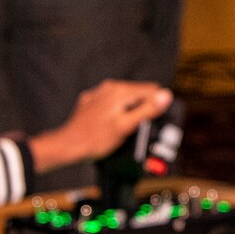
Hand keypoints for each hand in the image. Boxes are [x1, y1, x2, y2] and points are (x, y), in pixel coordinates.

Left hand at [28, 80, 174, 171]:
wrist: (68, 146)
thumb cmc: (95, 140)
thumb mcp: (126, 126)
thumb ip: (147, 110)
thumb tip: (166, 95)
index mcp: (120, 91)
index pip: (152, 90)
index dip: (157, 106)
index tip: (153, 122)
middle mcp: (110, 87)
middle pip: (139, 94)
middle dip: (143, 109)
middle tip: (138, 130)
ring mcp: (100, 93)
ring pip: (125, 99)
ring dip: (130, 111)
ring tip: (124, 130)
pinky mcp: (93, 102)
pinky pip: (112, 104)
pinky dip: (116, 113)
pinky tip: (111, 126)